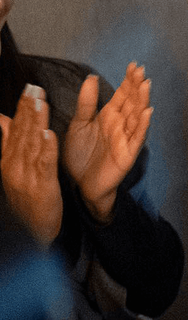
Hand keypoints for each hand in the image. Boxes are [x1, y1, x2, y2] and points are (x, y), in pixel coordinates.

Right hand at [0, 85, 61, 245]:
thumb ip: (8, 143)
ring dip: (36, 122)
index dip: (22, 109)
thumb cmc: (26, 198)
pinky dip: (47, 148)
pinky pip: (44, 164)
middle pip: (22, 133)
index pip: (15, 130)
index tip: (29, 89)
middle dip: (28, 109)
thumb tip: (3, 118)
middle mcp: (14, 165)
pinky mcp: (41, 186)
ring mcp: (26, 176)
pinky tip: (50, 134)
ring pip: (32, 144)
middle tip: (35, 88)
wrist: (30, 231)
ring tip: (40, 103)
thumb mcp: (13, 169)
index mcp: (9, 160)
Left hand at [63, 63, 151, 222]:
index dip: (128, 80)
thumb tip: (92, 78)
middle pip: (132, 102)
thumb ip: (86, 103)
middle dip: (137, 86)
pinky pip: (137, 137)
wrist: (77, 185)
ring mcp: (126, 138)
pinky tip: (147, 112)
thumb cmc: (79, 156)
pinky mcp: (127, 153)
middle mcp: (120, 125)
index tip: (133, 65)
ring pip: (137, 116)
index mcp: (109, 116)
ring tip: (146, 85)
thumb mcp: (78, 125)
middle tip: (141, 70)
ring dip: (142, 101)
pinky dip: (143, 125)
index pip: (122, 94)